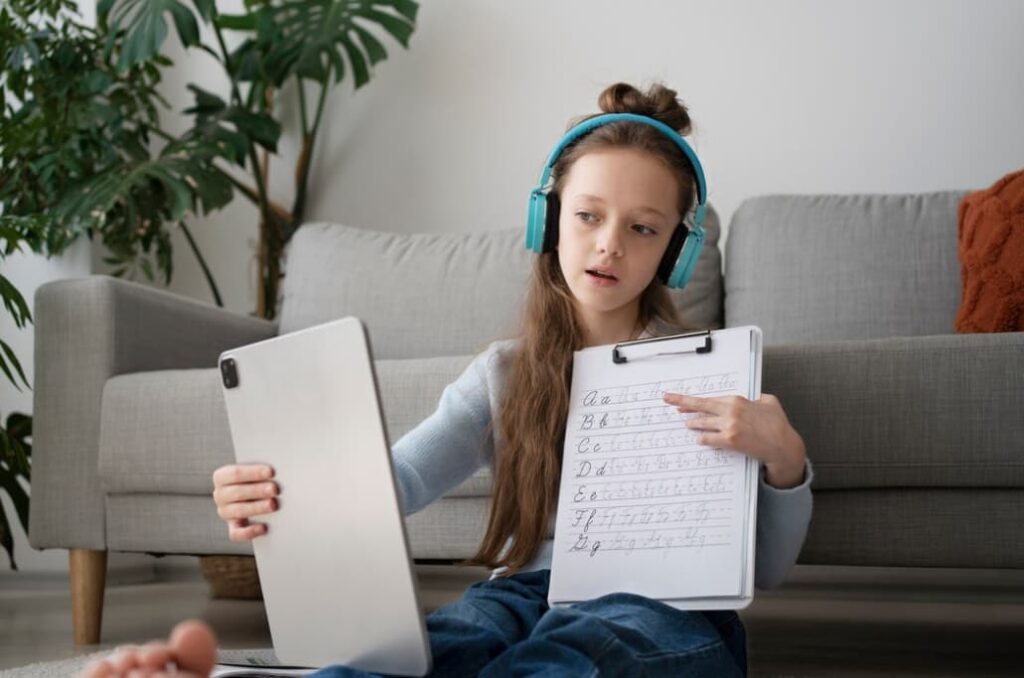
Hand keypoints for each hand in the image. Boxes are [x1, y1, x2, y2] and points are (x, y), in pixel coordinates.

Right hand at [212, 464, 278, 540]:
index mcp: (221, 477)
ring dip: (257, 508)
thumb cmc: (256, 478)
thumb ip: (262, 470)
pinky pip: (237, 533)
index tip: (271, 472)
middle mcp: (220, 495)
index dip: (253, 472)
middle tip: (274, 489)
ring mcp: (225, 512)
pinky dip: (249, 532)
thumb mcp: (255, 471)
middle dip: (257, 490)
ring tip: (273, 504)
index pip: (235, 473)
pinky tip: (263, 528)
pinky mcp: (233, 527)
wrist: (254, 493)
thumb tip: (276, 470)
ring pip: (238, 511)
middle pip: (237, 492)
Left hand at [662, 392, 806, 488]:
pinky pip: (708, 439)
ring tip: (687, 425)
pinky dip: (702, 439)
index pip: (709, 399)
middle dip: (681, 402)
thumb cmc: (777, 424)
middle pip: (700, 406)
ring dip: (692, 424)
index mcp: (737, 400)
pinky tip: (699, 440)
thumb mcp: (768, 402)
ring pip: (702, 424)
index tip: (679, 401)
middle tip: (667, 399)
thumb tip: (753, 398)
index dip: (692, 401)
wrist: (783, 445)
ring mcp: (729, 426)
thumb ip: (756, 398)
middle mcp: (730, 411)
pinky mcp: (730, 440)